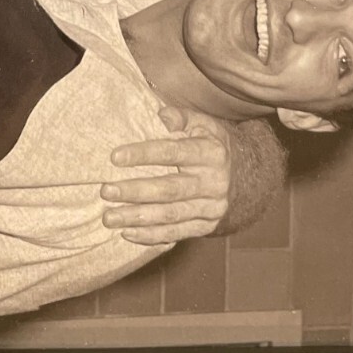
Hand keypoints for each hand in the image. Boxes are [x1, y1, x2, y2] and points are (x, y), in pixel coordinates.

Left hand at [100, 105, 231, 245]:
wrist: (246, 176)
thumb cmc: (211, 144)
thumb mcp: (203, 124)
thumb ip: (181, 117)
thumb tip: (162, 116)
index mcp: (211, 153)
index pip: (174, 152)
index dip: (144, 154)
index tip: (115, 157)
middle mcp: (214, 183)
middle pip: (170, 189)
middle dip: (135, 191)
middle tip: (106, 191)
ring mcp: (212, 208)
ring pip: (170, 216)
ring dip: (137, 217)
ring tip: (109, 217)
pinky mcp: (207, 226)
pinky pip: (176, 234)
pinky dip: (151, 236)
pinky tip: (127, 233)